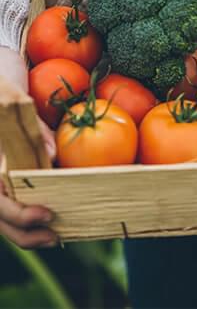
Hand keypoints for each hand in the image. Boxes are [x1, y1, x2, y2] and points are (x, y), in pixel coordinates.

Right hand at [0, 46, 56, 247]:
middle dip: (24, 231)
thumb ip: (30, 129)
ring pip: (3, 210)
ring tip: (56, 235)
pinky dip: (29, 208)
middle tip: (55, 236)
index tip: (45, 214)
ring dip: (26, 228)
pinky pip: (12, 193)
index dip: (17, 213)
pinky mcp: (5, 164)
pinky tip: (51, 213)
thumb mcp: (13, 98)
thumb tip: (51, 160)